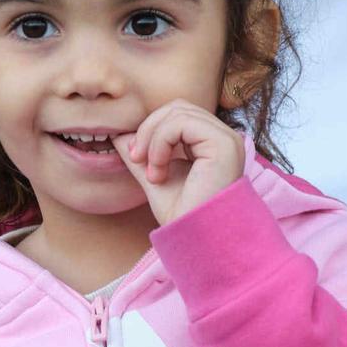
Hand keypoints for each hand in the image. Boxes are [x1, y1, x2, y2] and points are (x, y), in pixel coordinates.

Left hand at [112, 99, 245, 225]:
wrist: (196, 240)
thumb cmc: (181, 215)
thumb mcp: (154, 177)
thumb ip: (141, 154)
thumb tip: (119, 134)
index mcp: (211, 143)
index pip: (177, 114)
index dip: (150, 128)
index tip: (135, 157)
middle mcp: (223, 138)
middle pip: (177, 107)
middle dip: (148, 129)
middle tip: (136, 159)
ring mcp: (227, 139)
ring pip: (177, 112)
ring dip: (152, 139)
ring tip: (152, 172)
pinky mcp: (223, 144)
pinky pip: (181, 123)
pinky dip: (161, 143)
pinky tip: (159, 170)